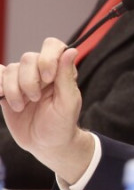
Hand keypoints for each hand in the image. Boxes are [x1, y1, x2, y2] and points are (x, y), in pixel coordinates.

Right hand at [0, 40, 93, 181]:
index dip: (47, 58)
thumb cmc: (62, 124)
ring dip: (14, 90)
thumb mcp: (68, 103)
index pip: (52, 46)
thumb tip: (71, 50)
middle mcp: (41, 70)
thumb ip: (66, 76)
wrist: (44, 144)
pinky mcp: (6, 89)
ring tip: (22, 106)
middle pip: (28, 58)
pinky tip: (1, 98)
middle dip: (29, 81)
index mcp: (60, 70)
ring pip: (10, 69)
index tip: (48, 79)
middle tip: (36, 99)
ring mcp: (22, 79)